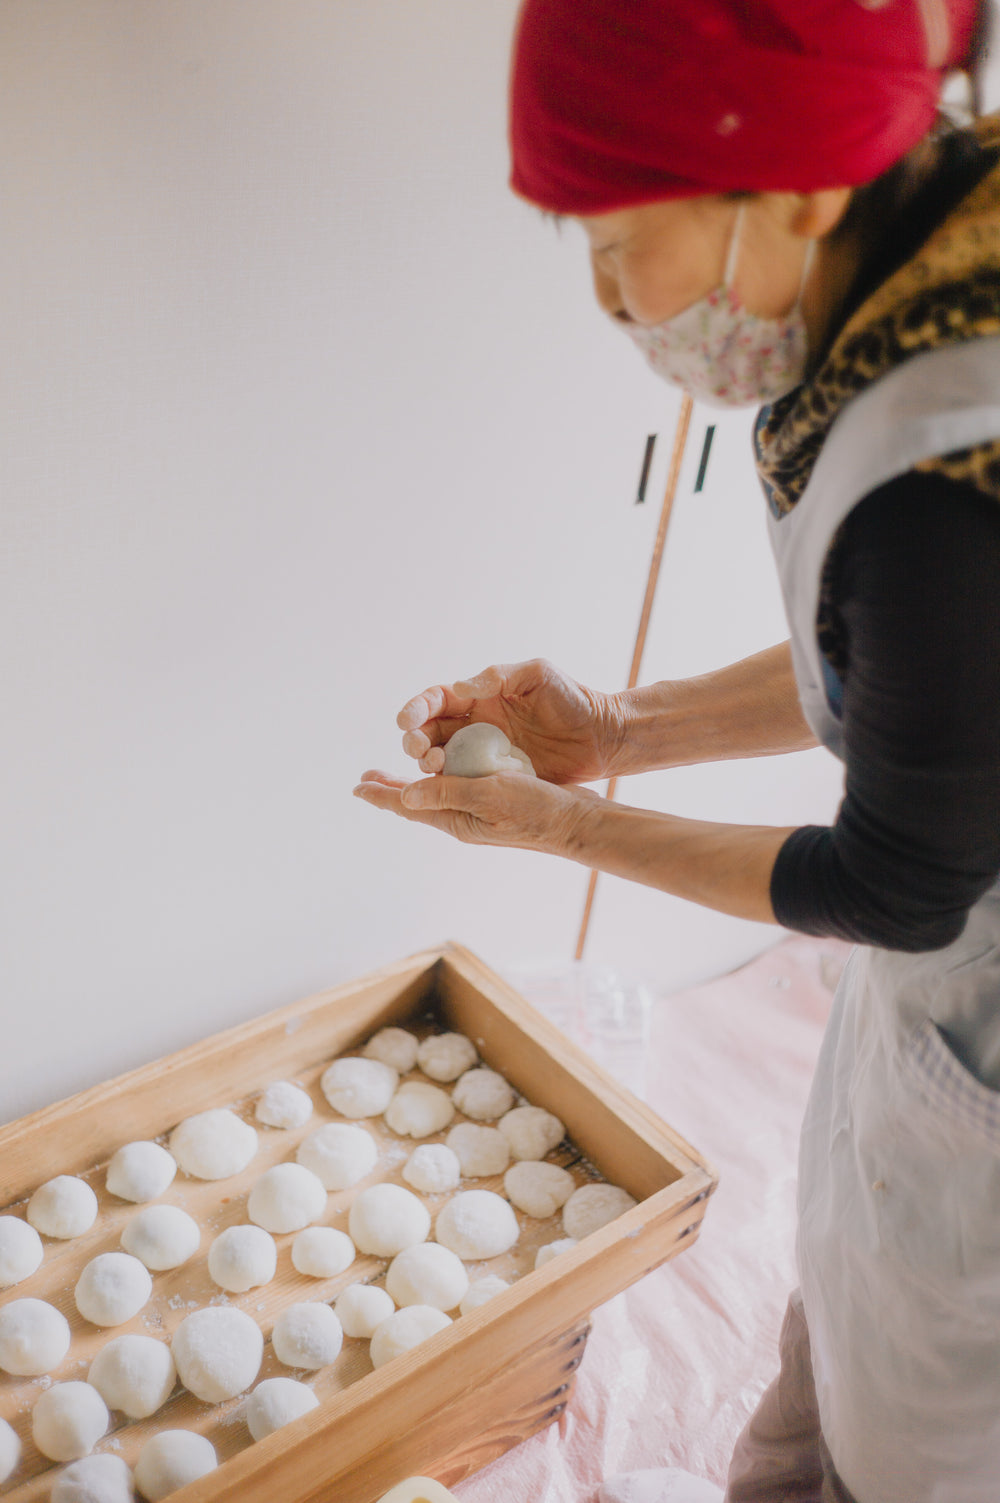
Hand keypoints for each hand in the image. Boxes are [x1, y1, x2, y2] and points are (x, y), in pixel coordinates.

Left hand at [353, 768, 602, 854]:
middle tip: (366, 777)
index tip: (356, 787)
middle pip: (418, 800)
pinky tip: (448, 767)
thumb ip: (447, 793)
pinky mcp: (497, 799)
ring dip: (416, 781)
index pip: (409, 806)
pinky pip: (461, 785)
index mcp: (456, 819)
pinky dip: (446, 774)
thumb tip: (407, 794)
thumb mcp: (489, 796)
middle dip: (391, 788)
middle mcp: (463, 817)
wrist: (576, 822)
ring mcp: (480, 810)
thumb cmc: (535, 810)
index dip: (381, 795)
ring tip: (397, 774)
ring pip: (438, 793)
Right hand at [396, 659, 622, 783]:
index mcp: (480, 697)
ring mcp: (485, 754)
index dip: (417, 709)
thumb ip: (498, 677)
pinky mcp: (498, 778)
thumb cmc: (572, 699)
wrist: (603, 737)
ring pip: (442, 759)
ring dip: (429, 763)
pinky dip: (450, 785)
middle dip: (416, 740)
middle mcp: (476, 725)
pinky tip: (444, 787)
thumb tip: (459, 688)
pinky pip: (466, 782)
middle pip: (430, 732)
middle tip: (419, 749)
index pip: (437, 700)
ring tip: (434, 766)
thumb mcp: (537, 675)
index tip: (407, 720)